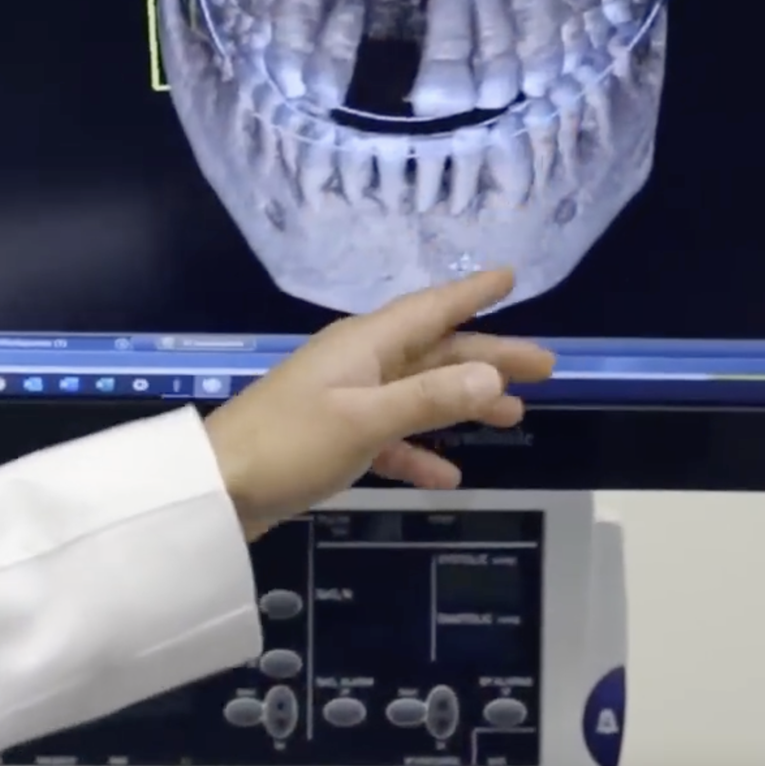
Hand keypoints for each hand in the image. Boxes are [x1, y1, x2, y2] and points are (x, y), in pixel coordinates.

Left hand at [202, 268, 551, 538]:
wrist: (219, 488)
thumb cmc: (289, 444)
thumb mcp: (365, 420)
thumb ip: (429, 397)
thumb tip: (493, 374)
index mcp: (364, 344)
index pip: (430, 308)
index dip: (471, 292)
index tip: (511, 276)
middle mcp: (357, 363)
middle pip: (435, 351)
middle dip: (489, 355)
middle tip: (545, 366)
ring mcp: (344, 400)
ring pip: (417, 392)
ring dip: (464, 402)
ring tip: (515, 417)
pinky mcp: (332, 439)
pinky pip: (389, 437)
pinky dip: (419, 451)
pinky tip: (449, 475)